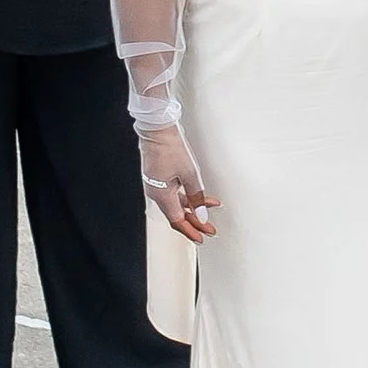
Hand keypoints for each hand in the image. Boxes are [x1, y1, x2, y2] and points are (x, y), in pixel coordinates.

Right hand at [139, 121, 216, 242]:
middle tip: (210, 228)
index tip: (202, 238)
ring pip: (177, 203)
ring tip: (210, 209)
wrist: (157, 129)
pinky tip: (200, 196)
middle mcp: (156, 193)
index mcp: (161, 195)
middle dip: (195, 222)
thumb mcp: (189, 174)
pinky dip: (188, 196)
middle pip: (178, 214)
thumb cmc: (170, 148)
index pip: (178, 221)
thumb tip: (201, 215)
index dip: (191, 231)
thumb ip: (197, 196)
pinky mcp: (159, 177)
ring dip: (194, 208)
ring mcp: (157, 185)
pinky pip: (174, 193)